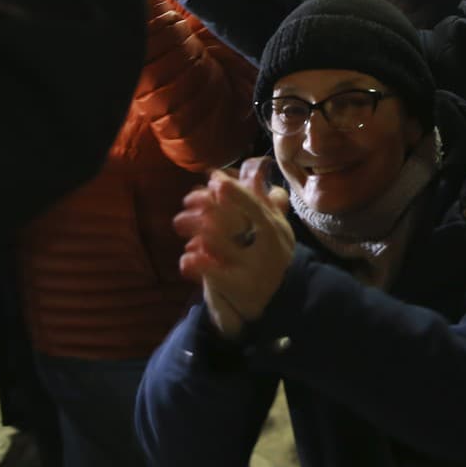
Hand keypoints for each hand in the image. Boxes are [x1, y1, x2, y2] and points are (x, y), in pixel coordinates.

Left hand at [176, 165, 296, 339]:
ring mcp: (253, 269)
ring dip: (200, 231)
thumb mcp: (276, 227)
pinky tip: (186, 257)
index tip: (215, 179)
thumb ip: (264, 200)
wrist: (283, 298)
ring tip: (182, 222)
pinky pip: (215, 275)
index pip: (256, 206)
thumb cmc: (275, 256)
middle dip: (209, 208)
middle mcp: (266, 248)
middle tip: (190, 200)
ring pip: (223, 246)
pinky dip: (198, 265)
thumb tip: (254, 168)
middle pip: (235, 223)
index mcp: (274, 228)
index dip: (236, 192)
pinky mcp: (239, 289)